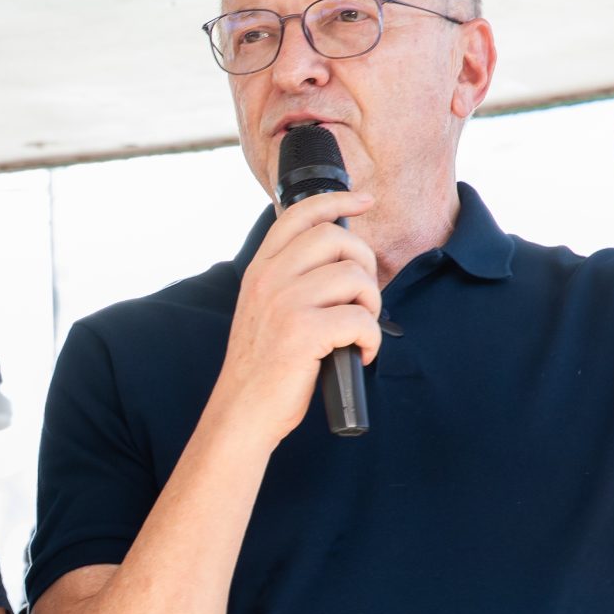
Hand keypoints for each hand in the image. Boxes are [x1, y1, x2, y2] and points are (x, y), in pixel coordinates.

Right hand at [207, 189, 381, 452]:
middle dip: (365, 265)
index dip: (338, 200)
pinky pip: (361, 318)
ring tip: (358, 330)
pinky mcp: (303, 333)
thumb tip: (342, 258)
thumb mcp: (265, 310)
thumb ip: (291, 278)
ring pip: (355, 277)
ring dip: (371, 305)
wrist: (242, 412)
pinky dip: (372, 340)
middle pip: (337, 238)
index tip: (364, 201)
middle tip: (362, 298)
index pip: (300, 214)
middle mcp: (268, 279)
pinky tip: (360, 354)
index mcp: (260, 269)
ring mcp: (284, 304)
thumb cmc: (264, 367)